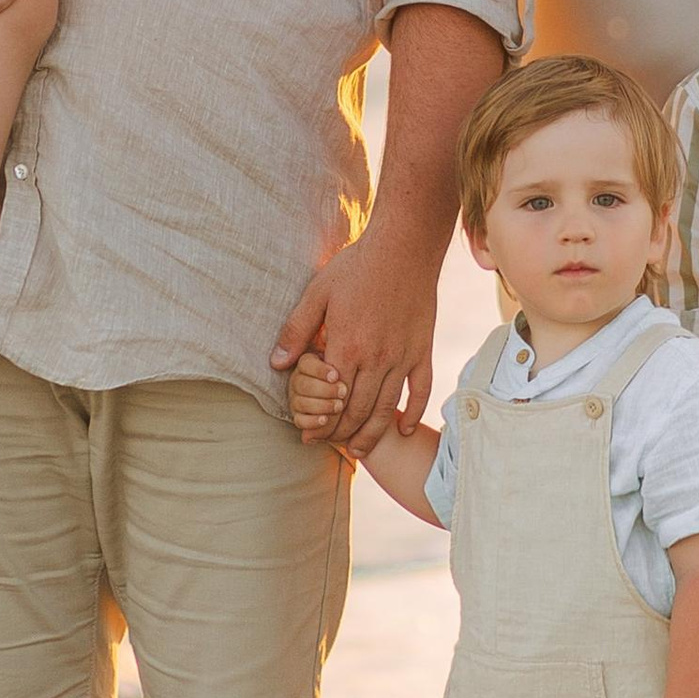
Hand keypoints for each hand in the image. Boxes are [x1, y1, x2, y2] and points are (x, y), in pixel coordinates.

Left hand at [271, 225, 437, 449]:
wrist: (404, 247)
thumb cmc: (356, 267)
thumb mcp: (317, 293)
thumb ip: (296, 330)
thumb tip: (276, 364)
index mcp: (347, 348)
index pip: (331, 401)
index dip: (320, 424)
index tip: (310, 436)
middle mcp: (376, 360)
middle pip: (358, 412)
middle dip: (341, 434)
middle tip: (330, 446)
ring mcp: (402, 357)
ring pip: (387, 408)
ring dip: (372, 434)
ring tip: (360, 450)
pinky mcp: (422, 350)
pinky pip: (420, 391)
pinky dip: (412, 413)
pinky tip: (402, 429)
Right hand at [286, 350, 350, 443]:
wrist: (351, 388)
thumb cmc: (350, 365)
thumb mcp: (343, 352)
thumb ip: (330, 346)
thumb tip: (326, 351)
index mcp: (307, 362)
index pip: (305, 364)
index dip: (320, 371)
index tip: (335, 375)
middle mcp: (298, 379)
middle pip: (302, 384)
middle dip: (324, 390)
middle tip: (343, 392)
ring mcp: (297, 398)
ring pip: (300, 403)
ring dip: (321, 406)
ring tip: (339, 406)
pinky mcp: (300, 416)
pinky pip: (299, 421)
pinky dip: (312, 422)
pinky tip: (325, 420)